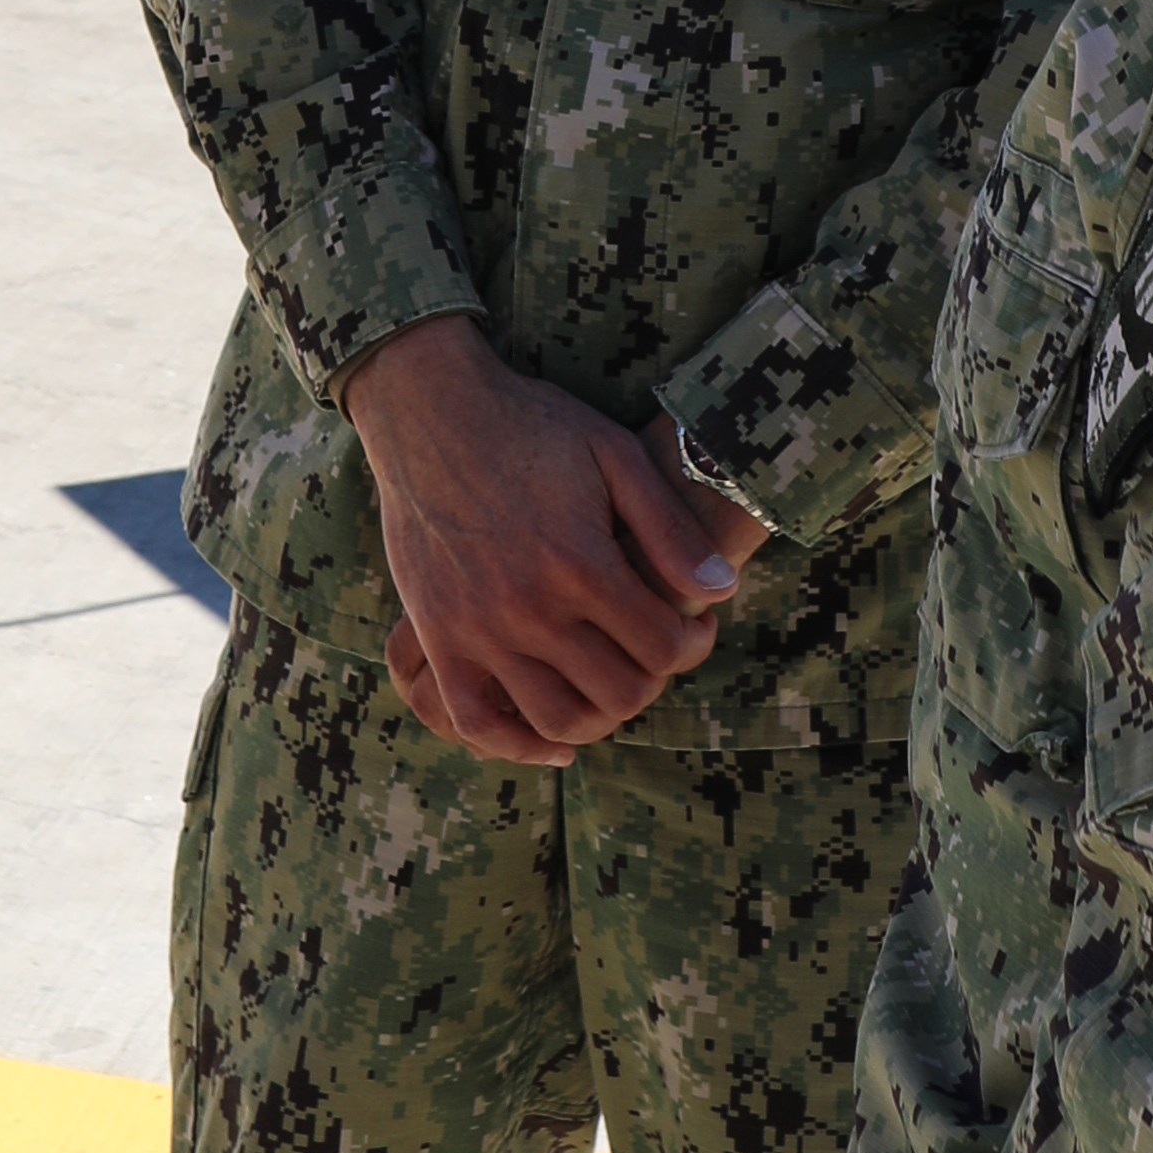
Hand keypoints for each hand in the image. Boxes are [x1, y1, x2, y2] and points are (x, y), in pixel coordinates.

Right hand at [349, 319, 753, 765]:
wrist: (430, 408)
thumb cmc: (532, 425)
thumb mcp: (615, 455)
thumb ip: (669, 530)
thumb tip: (722, 592)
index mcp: (580, 563)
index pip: (664, 649)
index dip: (695, 644)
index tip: (695, 623)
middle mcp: (529, 608)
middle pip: (619, 694)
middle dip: (654, 678)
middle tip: (655, 648)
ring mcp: (478, 629)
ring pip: (557, 720)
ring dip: (601, 716)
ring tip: (613, 679)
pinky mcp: (437, 636)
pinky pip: (476, 721)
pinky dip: (518, 745)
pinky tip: (554, 738)